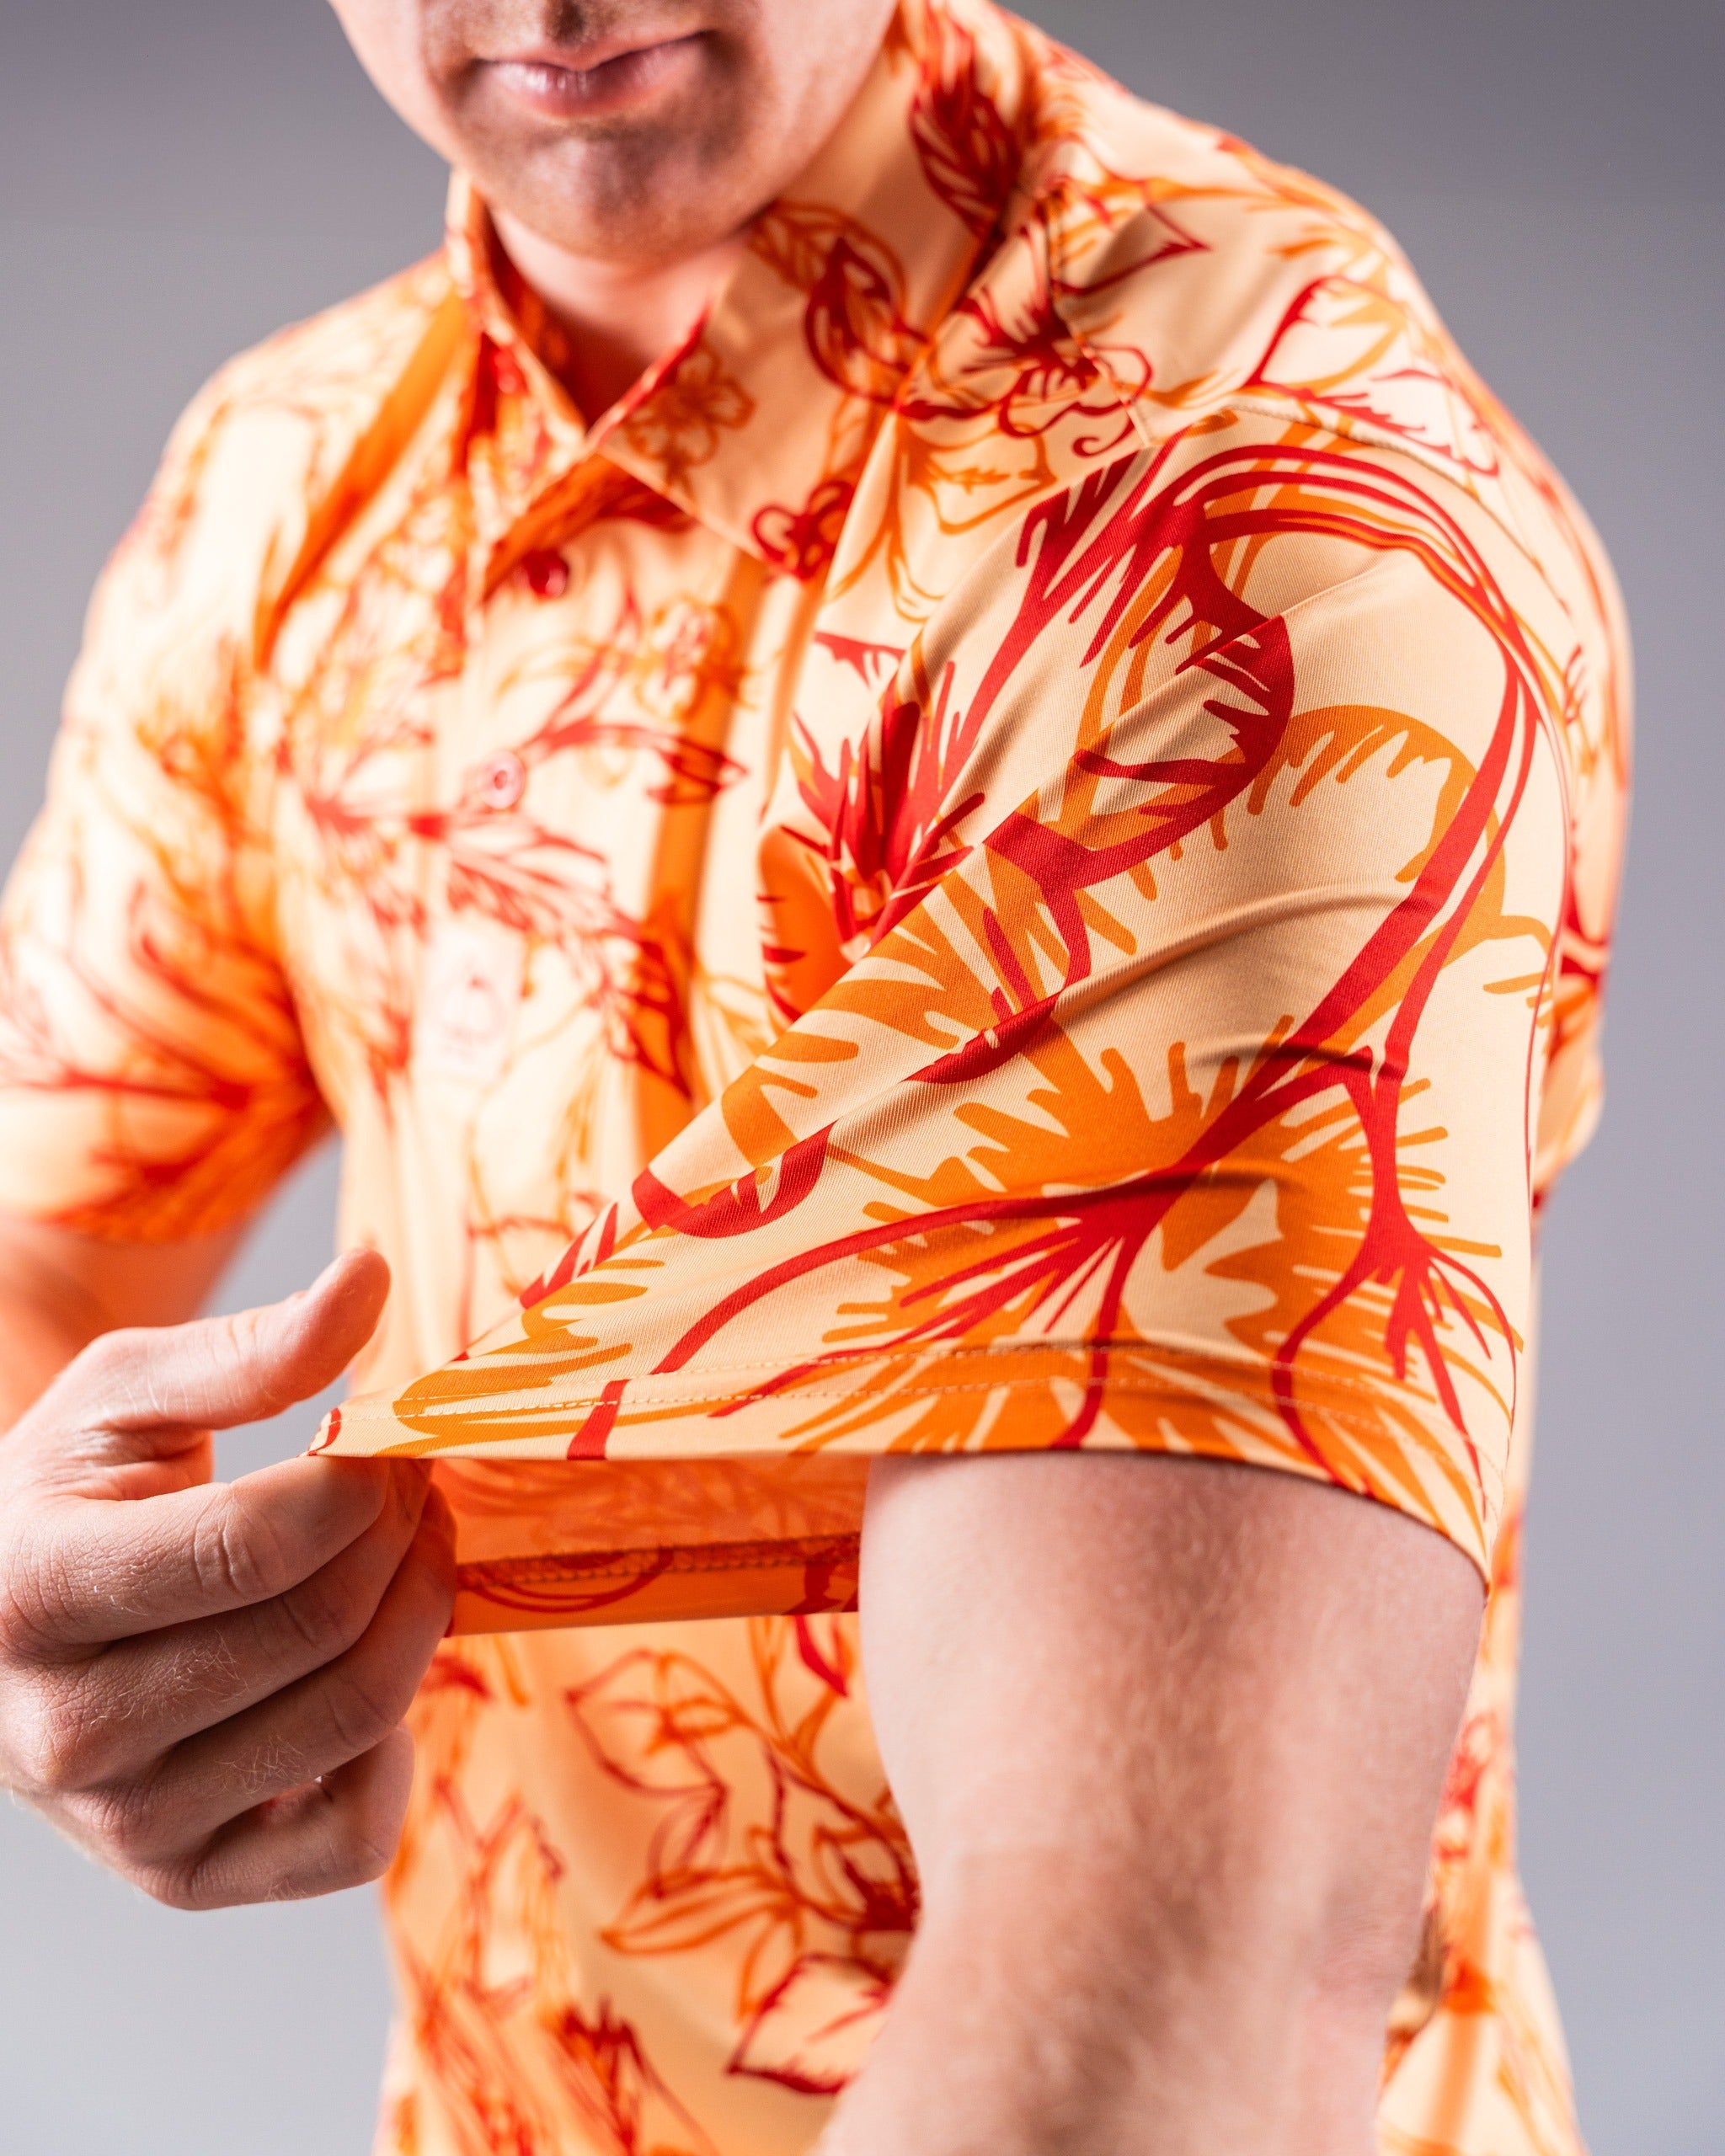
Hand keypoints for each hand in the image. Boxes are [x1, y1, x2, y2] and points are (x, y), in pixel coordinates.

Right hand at [0, 1250, 453, 1908]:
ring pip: (351, 1721)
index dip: (361, 1480)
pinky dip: (395, 1753)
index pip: (252, 1545)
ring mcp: (125, 1825)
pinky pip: (349, 1843)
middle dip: (402, 1534)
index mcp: (36, 1591)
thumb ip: (253, 1346)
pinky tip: (366, 1669)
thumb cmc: (73, 1489)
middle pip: (316, 1629)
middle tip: (416, 1480)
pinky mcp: (186, 1879)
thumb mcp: (127, 1394)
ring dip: (422, 1614)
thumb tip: (370, 1278)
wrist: (3, 1614)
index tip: (391, 1437)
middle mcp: (65, 1732)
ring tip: (411, 1548)